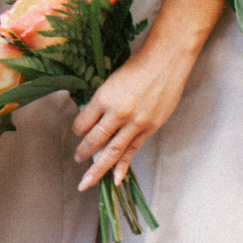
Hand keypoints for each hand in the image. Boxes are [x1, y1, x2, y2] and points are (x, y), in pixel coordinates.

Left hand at [72, 41, 196, 190]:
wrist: (166, 61)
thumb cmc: (138, 66)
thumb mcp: (111, 80)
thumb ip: (103, 101)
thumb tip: (93, 118)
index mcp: (103, 97)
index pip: (83, 123)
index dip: (78, 129)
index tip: (78, 132)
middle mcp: (117, 113)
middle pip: (95, 140)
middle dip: (83, 153)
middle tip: (77, 160)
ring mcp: (135, 123)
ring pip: (112, 151)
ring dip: (98, 168)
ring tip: (87, 181)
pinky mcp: (149, 128)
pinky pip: (132, 151)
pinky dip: (123, 166)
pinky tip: (115, 179)